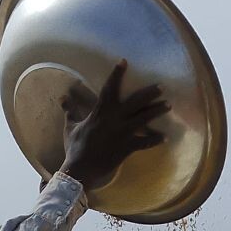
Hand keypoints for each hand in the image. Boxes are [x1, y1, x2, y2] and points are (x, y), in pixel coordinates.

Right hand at [59, 61, 168, 191]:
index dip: (117, 74)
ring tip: (168, 105)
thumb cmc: (75, 147)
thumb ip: (69, 111)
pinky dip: (155, 140)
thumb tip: (61, 98)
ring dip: (157, 111)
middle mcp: (114, 119)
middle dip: (149, 93)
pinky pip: (145, 143)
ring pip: (144, 119)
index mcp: (100, 111)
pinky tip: (165, 138)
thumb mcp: (70, 127)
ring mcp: (123, 133)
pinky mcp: (127, 147)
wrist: (81, 168)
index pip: (110, 87)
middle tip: (161, 87)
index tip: (124, 62)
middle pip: (136, 102)